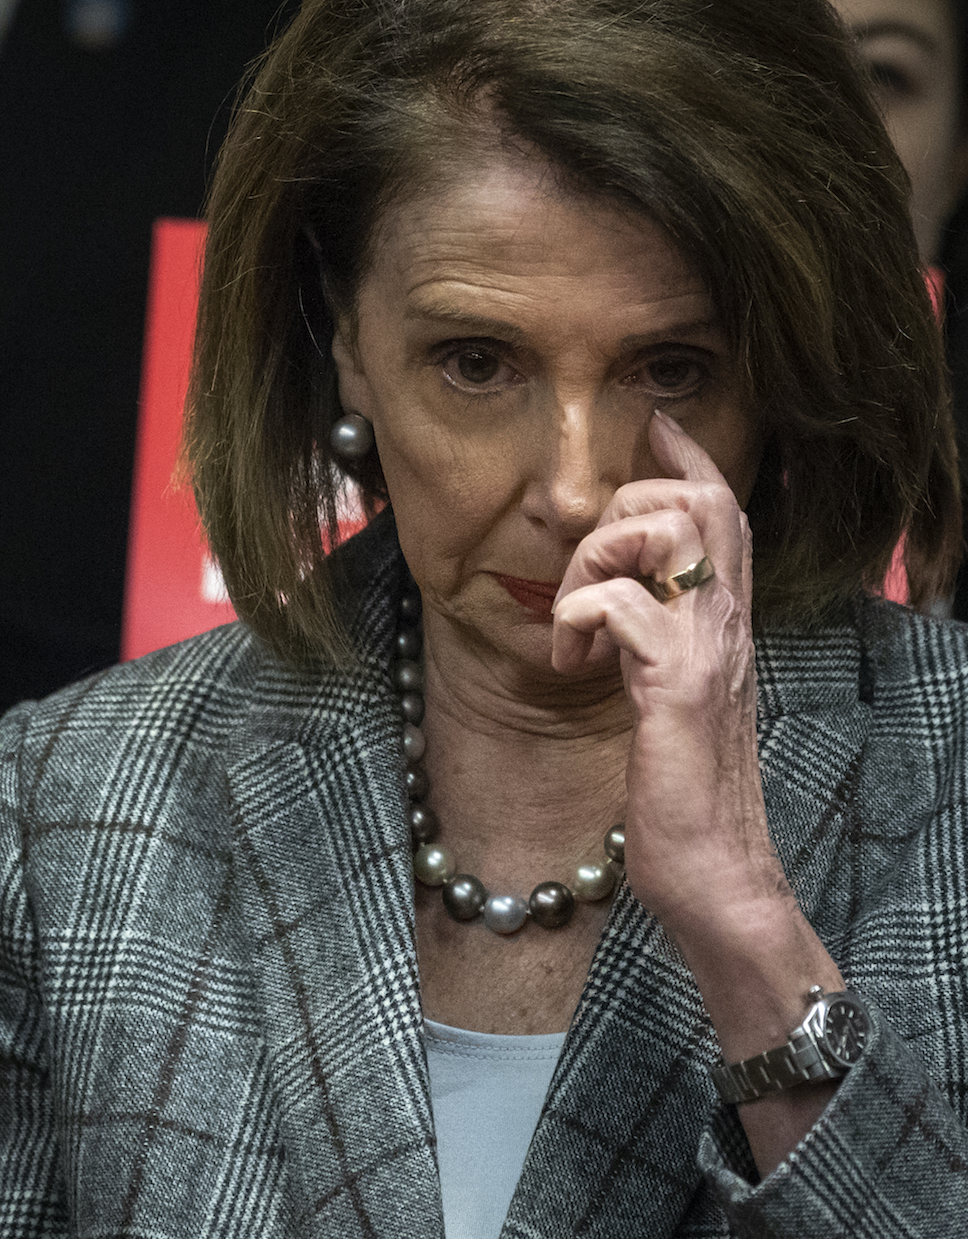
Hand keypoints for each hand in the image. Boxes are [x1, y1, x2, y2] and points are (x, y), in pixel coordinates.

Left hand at [548, 410, 782, 933]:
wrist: (715, 872)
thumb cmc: (682, 793)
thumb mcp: (667, 696)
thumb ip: (654, 642)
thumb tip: (616, 604)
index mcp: (724, 624)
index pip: (725, 512)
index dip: (688, 459)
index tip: (653, 426)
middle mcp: (728, 626)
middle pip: (697, 500)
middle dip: (622, 511)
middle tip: (583, 582)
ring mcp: (707, 652)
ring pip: (661, 532)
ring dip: (593, 560)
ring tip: (574, 626)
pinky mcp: (676, 687)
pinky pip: (620, 602)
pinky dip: (577, 618)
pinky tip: (569, 664)